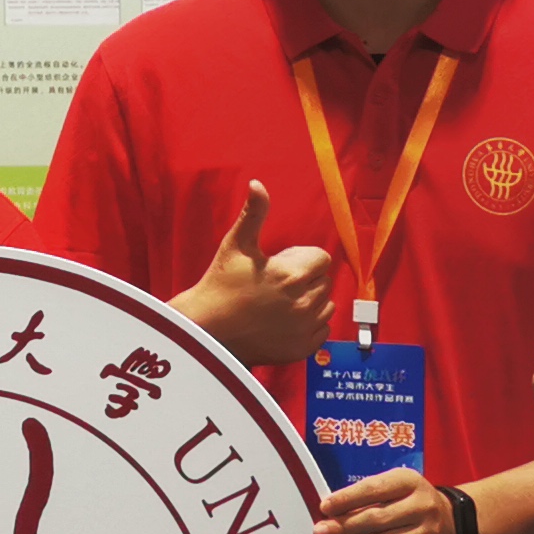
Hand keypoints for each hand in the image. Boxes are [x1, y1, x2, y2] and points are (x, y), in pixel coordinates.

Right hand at [173, 181, 337, 366]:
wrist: (207, 330)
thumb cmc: (220, 285)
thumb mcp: (236, 245)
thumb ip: (254, 213)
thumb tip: (257, 184)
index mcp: (293, 275)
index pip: (322, 258)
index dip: (302, 258)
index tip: (280, 265)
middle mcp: (304, 303)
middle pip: (324, 281)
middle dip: (306, 279)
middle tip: (276, 284)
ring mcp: (303, 329)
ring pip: (326, 306)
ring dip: (311, 301)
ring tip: (282, 302)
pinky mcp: (301, 349)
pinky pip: (322, 330)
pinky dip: (309, 325)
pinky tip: (285, 321)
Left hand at [314, 468, 460, 533]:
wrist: (458, 526)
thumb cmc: (414, 504)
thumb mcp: (399, 489)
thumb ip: (370, 496)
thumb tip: (329, 514)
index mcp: (409, 482)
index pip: (374, 489)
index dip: (347, 499)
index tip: (324, 507)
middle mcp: (420, 507)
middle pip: (377, 519)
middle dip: (344, 527)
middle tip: (319, 533)